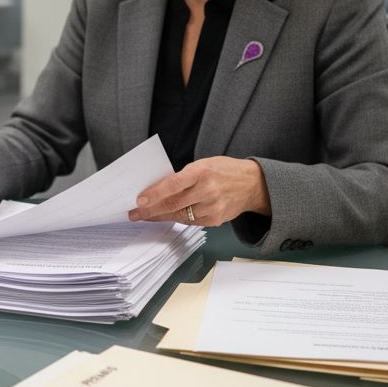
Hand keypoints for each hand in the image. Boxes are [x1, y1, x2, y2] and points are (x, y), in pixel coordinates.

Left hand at [126, 156, 271, 226]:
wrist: (252, 184)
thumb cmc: (224, 171)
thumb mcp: (204, 164)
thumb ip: (183, 177)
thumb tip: (158, 190)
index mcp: (202, 172)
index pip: (173, 184)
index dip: (154, 194)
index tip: (139, 200)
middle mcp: (208, 191)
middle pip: (173, 204)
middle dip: (150, 211)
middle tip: (135, 214)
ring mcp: (212, 207)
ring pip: (179, 216)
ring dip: (161, 217)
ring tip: (146, 216)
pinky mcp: (216, 220)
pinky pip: (191, 222)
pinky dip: (178, 219)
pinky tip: (167, 216)